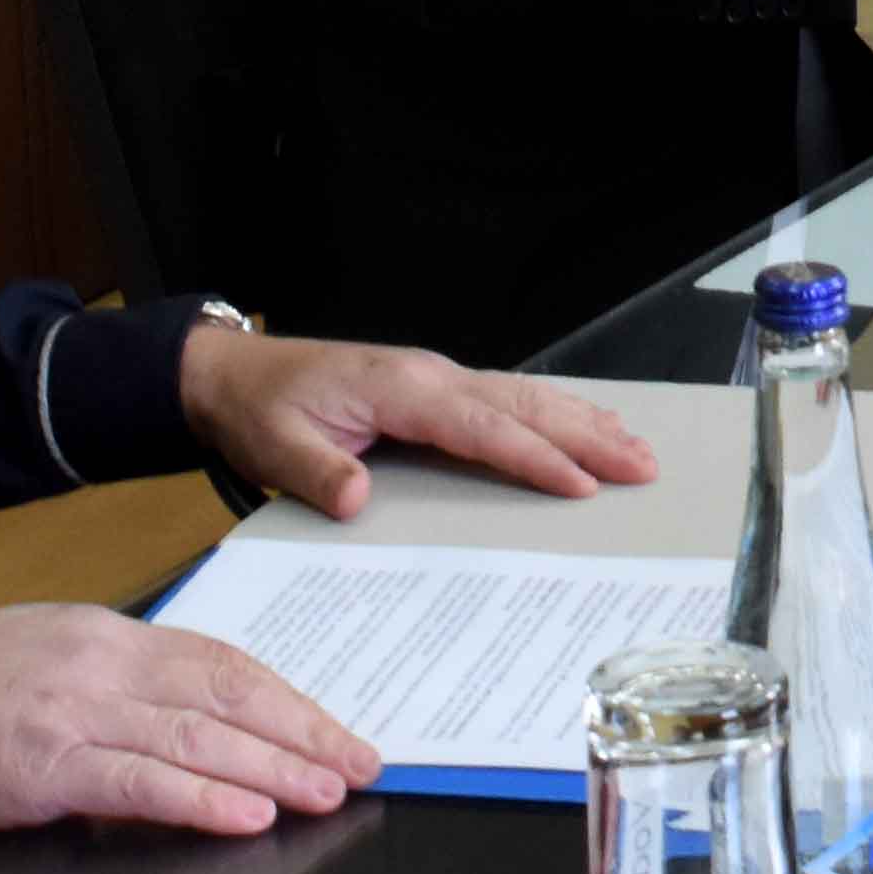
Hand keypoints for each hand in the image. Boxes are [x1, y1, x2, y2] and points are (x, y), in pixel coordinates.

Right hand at [0, 602, 371, 834]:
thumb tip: (184, 717)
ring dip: (274, 767)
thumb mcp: (40, 658)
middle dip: (305, 730)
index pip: (221, 661)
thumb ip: (113, 683)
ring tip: (328, 792)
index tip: (335, 729)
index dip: (288, 698)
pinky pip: (141, 782)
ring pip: (199, 737)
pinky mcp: (41, 764)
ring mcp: (72, 711)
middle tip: (361, 764)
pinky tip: (248, 813)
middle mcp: (100, 662)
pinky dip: (202, 798)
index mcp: (105, 634)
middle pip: (228, 693)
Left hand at [179, 330, 661, 517]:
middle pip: (522, 405)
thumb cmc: (258, 409)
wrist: (231, 375)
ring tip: (633, 446)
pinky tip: (580, 424)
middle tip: (641, 466)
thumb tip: (358, 499)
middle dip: (586, 435)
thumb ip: (318, 472)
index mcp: (400, 389)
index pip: (482, 427)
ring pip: (523, 397)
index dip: (534, 457)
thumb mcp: (275, 446)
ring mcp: (435, 378)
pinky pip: (505, 398)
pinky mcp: (432, 389)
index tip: (581, 484)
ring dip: (581, 421)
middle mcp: (429, 376)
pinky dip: (551, 412)